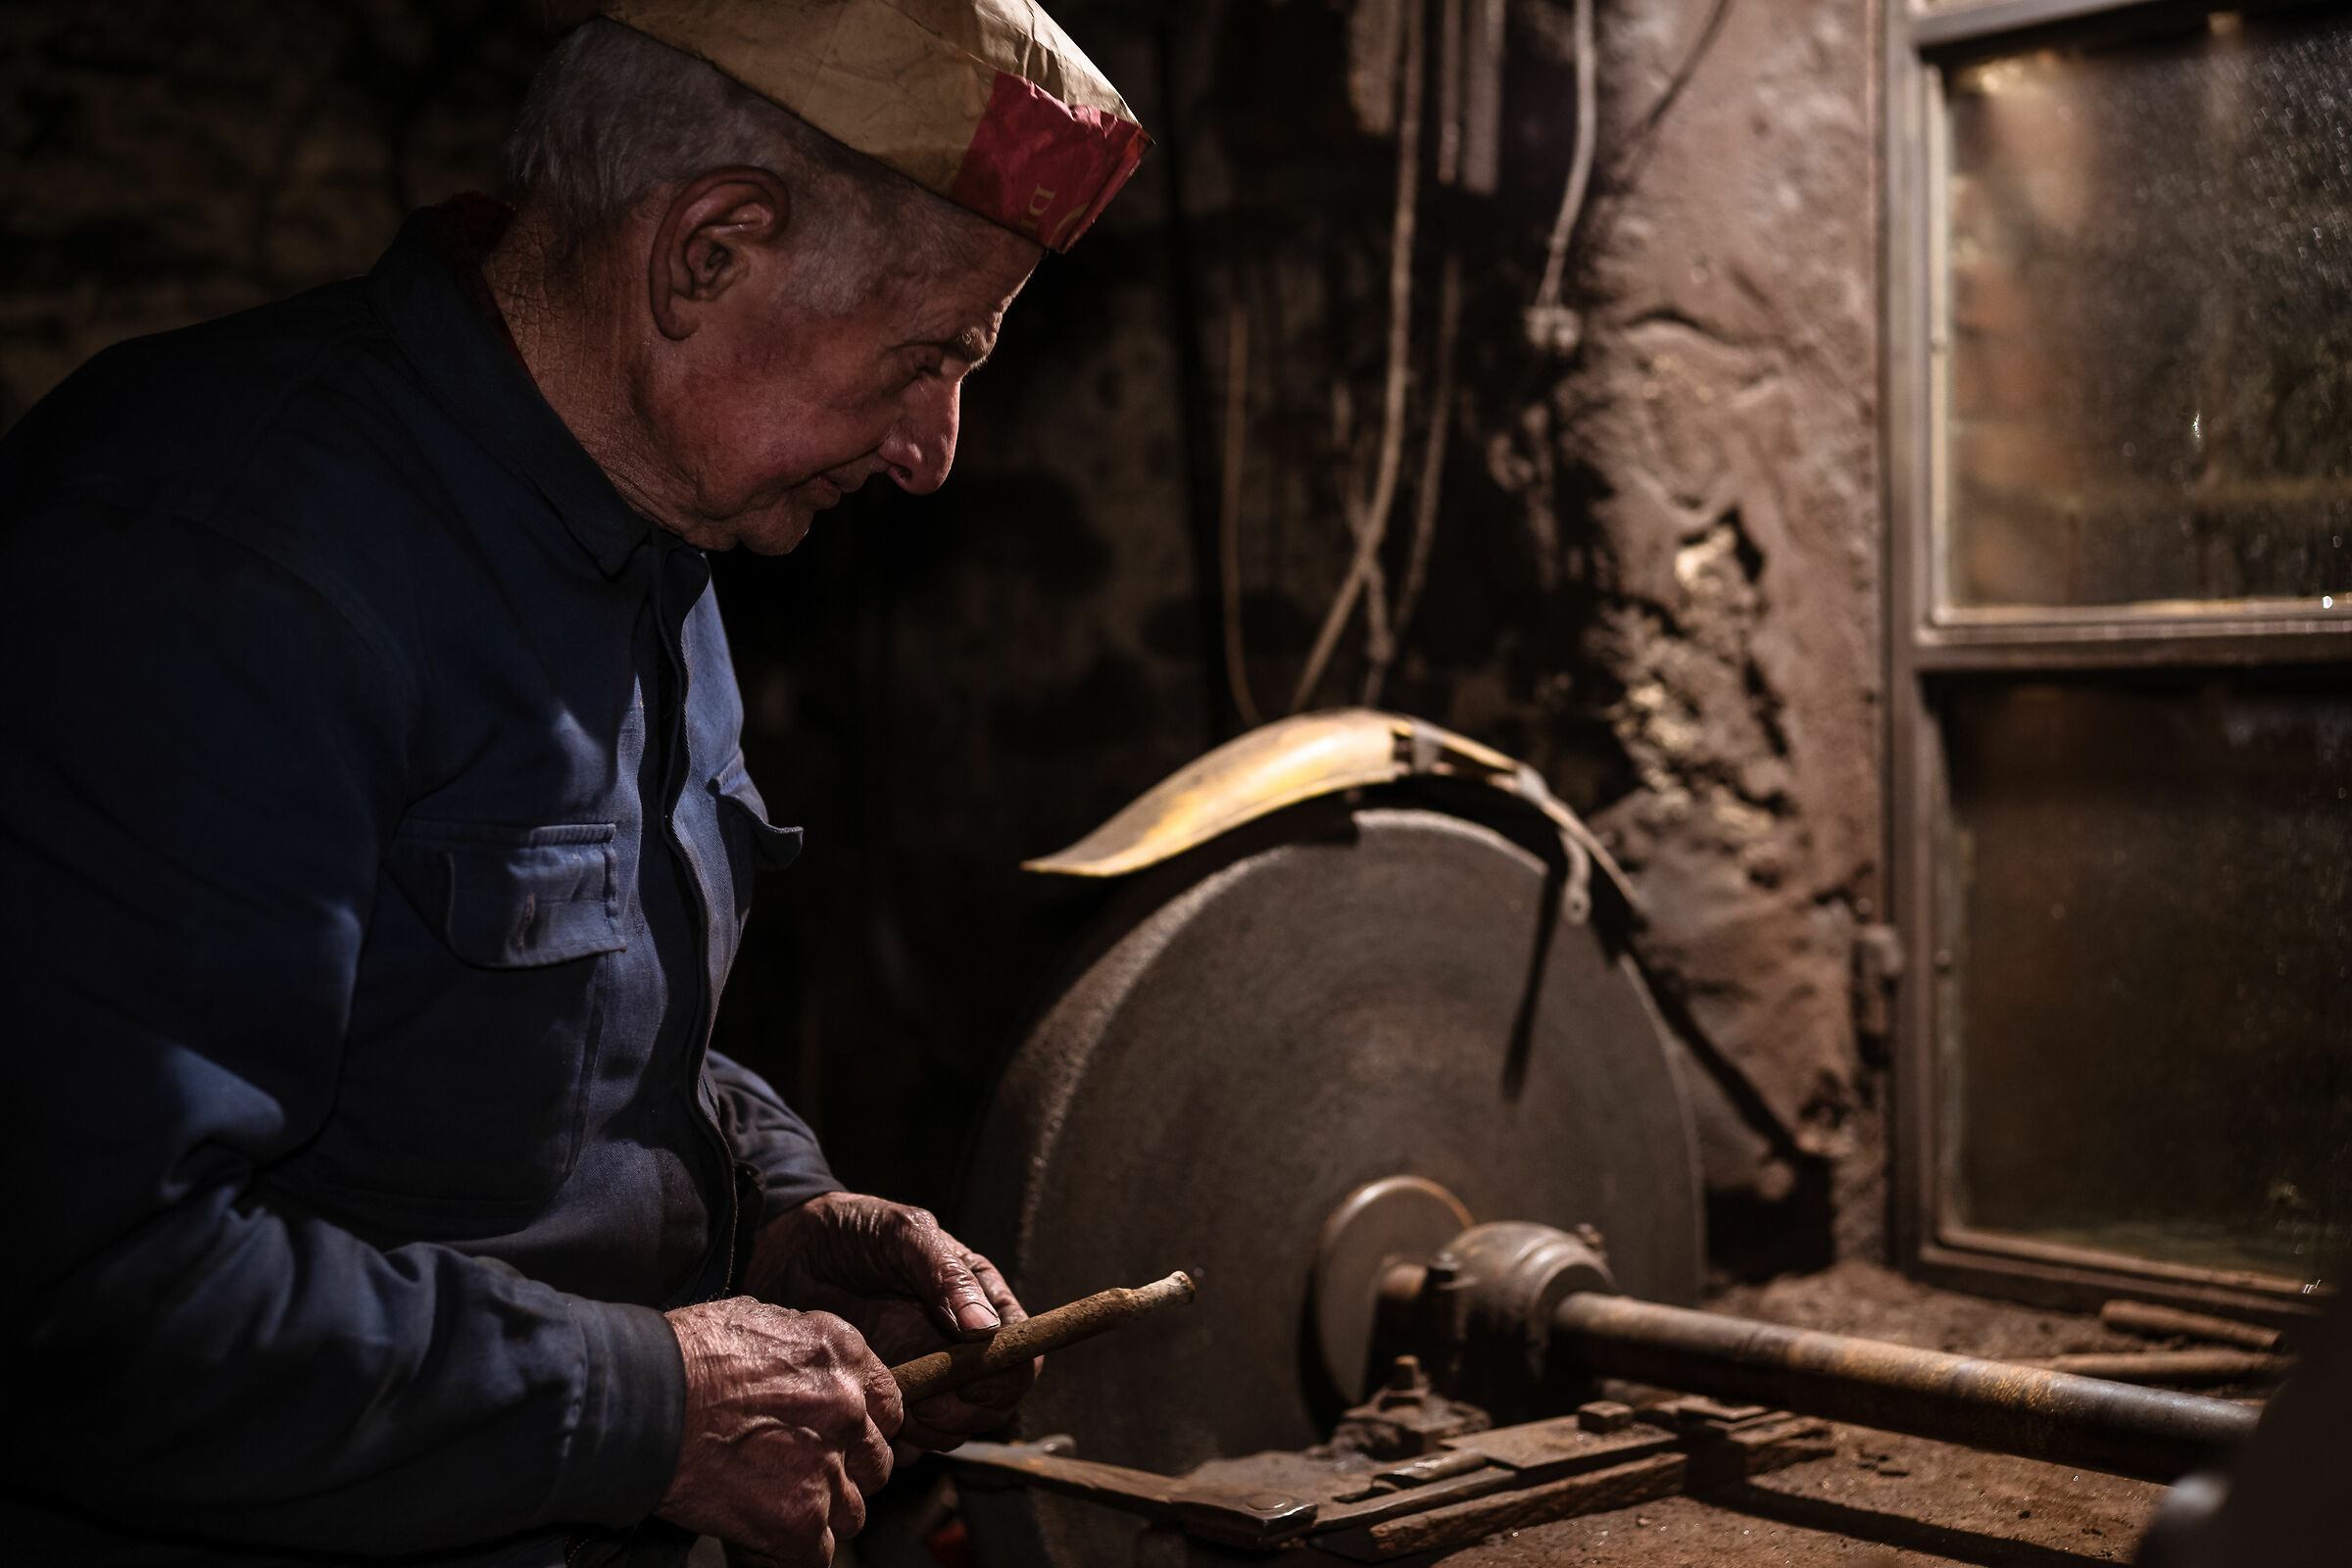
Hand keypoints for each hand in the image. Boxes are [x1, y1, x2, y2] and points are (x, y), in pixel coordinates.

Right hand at [656, 1297, 899, 1566]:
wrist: (640, 1401)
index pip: (889, 1405)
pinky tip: (762, 1528)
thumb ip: (806, 1352)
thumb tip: (818, 1371)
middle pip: (877, 1460)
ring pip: (854, 1511)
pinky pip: (819, 1553)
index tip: (839, 1436)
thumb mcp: (760, 1322)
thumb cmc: (684, 1357)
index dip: (863, 1425)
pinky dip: (792, 1548)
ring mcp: (825, 1468)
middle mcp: (847, 1410)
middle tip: (801, 1469)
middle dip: (846, 1470)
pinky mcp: (797, 1521)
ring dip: (821, 1511)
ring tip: (776, 1499)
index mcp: (843, 1356)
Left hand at [747, 1193, 1039, 1452]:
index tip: (970, 1378)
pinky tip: (868, 1412)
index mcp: (976, 1300)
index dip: (1005, 1375)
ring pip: (952, 1429)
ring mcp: (921, 1373)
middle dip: (965, 1411)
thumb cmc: (851, 1230)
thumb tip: (986, 1330)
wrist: (784, 1249)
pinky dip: (895, 1441)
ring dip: (930, 1429)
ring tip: (889, 1400)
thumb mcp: (902, 1233)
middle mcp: (955, 1344)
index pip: (1021, 1352)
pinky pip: (908, 1441)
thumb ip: (946, 1274)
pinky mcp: (885, 1397)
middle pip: (992, 1403)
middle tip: (925, 1401)